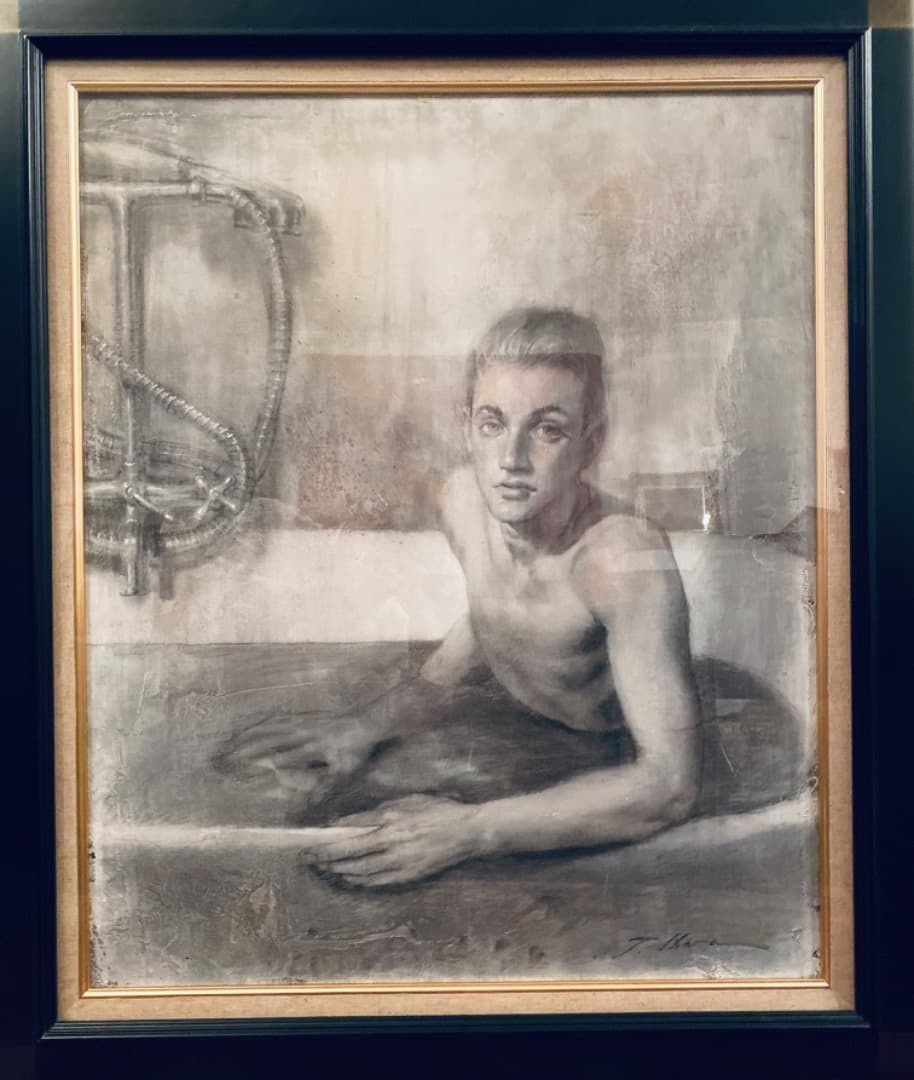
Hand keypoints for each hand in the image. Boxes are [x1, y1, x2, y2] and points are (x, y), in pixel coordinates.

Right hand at [215, 709, 375, 803]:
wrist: (366, 721)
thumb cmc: (356, 750)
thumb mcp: (345, 772)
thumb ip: (325, 788)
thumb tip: (307, 806)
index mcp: (313, 746)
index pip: (280, 757)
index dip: (258, 764)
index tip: (238, 772)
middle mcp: (303, 732)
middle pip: (267, 739)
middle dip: (242, 750)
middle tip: (220, 761)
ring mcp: (301, 721)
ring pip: (267, 727)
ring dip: (245, 736)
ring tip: (224, 747)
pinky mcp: (301, 716)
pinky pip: (275, 718)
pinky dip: (257, 724)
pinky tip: (244, 729)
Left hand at [303, 795, 481, 887]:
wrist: (467, 832)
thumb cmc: (438, 811)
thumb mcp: (409, 801)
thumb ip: (382, 810)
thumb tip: (354, 821)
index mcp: (392, 818)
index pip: (351, 827)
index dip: (329, 834)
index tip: (313, 837)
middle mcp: (393, 840)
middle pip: (349, 851)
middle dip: (325, 855)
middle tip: (307, 858)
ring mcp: (400, 861)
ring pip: (360, 870)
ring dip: (338, 870)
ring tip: (322, 868)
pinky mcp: (408, 875)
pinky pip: (376, 881)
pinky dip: (358, 880)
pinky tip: (347, 878)